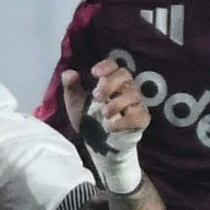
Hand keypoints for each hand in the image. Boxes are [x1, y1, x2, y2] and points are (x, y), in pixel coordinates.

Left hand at [64, 59, 146, 193]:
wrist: (96, 144)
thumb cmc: (88, 119)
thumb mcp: (75, 103)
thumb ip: (71, 87)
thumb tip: (68, 73)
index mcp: (110, 81)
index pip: (114, 65)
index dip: (106, 66)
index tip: (94, 73)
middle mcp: (125, 88)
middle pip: (125, 75)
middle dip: (110, 84)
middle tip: (97, 96)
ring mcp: (135, 103)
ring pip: (133, 94)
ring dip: (117, 103)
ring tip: (104, 113)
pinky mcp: (141, 119)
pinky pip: (139, 115)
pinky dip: (125, 121)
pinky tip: (111, 126)